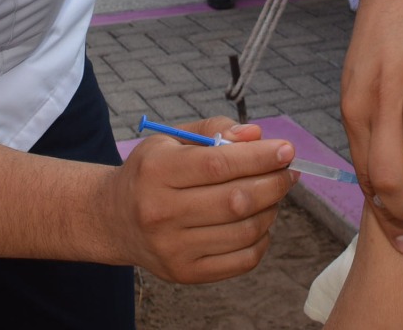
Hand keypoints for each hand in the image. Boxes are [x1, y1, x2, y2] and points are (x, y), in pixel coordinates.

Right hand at [104, 117, 295, 282]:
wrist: (113, 219)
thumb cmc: (151, 173)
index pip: (218, 164)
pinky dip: (262, 240)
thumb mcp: (170, 140)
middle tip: (288, 172)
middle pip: (235, 200)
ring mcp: (172, 248)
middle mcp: (160, 212)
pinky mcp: (185, 273)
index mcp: (156, 171)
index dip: (259, 157)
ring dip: (271, 210)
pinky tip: (259, 222)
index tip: (286, 150)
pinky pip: (241, 260)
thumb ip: (214, 131)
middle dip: (274, 183)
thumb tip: (255, 135)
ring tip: (272, 195)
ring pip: (244, 231)